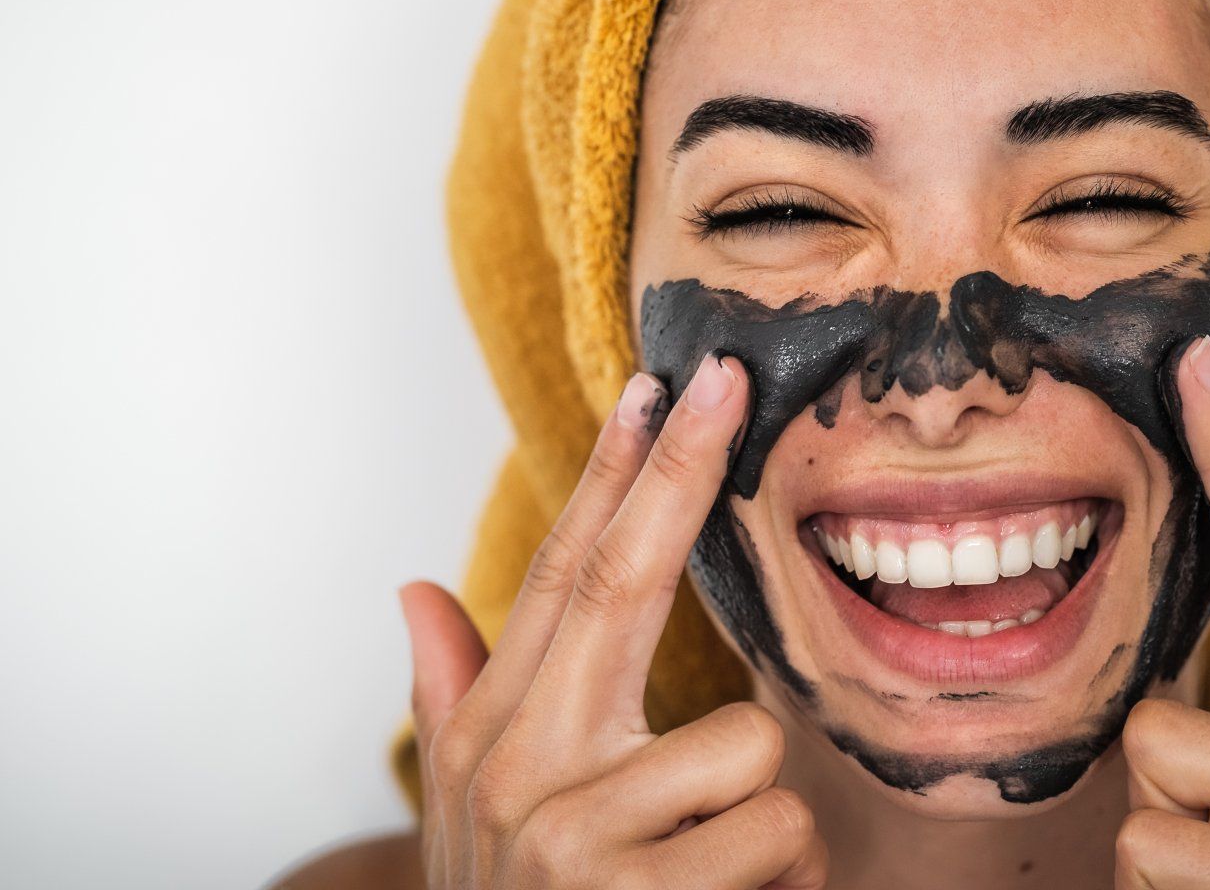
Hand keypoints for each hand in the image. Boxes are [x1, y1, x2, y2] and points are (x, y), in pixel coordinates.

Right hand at [398, 354, 827, 888]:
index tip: (658, 386)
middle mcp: (523, 772)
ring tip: (715, 872)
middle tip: (729, 379)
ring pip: (752, 746)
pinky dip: (784, 883)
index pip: (563, 576)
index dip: (613, 474)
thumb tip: (416, 589)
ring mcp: (577, 840)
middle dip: (679, 471)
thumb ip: (452, 699)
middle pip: (620, 583)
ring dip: (766, 814)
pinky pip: (780, 836)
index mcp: (499, 736)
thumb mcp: (468, 820)